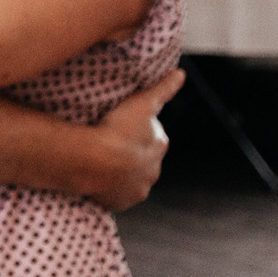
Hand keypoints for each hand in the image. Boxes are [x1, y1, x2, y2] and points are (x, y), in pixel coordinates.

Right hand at [83, 70, 182, 211]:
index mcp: (159, 147)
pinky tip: (98, 179)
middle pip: (143, 160)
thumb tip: (181, 74)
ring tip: (101, 161)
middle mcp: (153, 172)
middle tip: (110, 142)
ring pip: (130, 179)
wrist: (96, 161)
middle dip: (132, 154)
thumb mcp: (142, 102)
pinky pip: (115, 195)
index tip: (123, 125)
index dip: (138, 130)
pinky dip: (110, 189)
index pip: (153, 137)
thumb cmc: (119, 128)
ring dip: (121, 173)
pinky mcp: (119, 203)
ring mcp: (136, 189)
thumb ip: (163, 88)